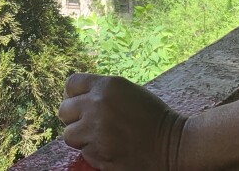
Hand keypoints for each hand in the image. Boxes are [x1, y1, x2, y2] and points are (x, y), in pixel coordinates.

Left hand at [59, 73, 186, 170]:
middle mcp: (97, 105)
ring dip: (81, 138)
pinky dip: (93, 152)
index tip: (79, 103)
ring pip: (69, 135)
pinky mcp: (99, 153)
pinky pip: (83, 152)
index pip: (71, 84)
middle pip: (64, 110)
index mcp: (106, 85)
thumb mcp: (128, 91)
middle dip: (73, 118)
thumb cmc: (153, 117)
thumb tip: (78, 98)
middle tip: (88, 124)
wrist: (173, 144)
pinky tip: (110, 149)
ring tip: (99, 138)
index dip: (73, 95)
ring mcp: (96, 130)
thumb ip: (102, 92)